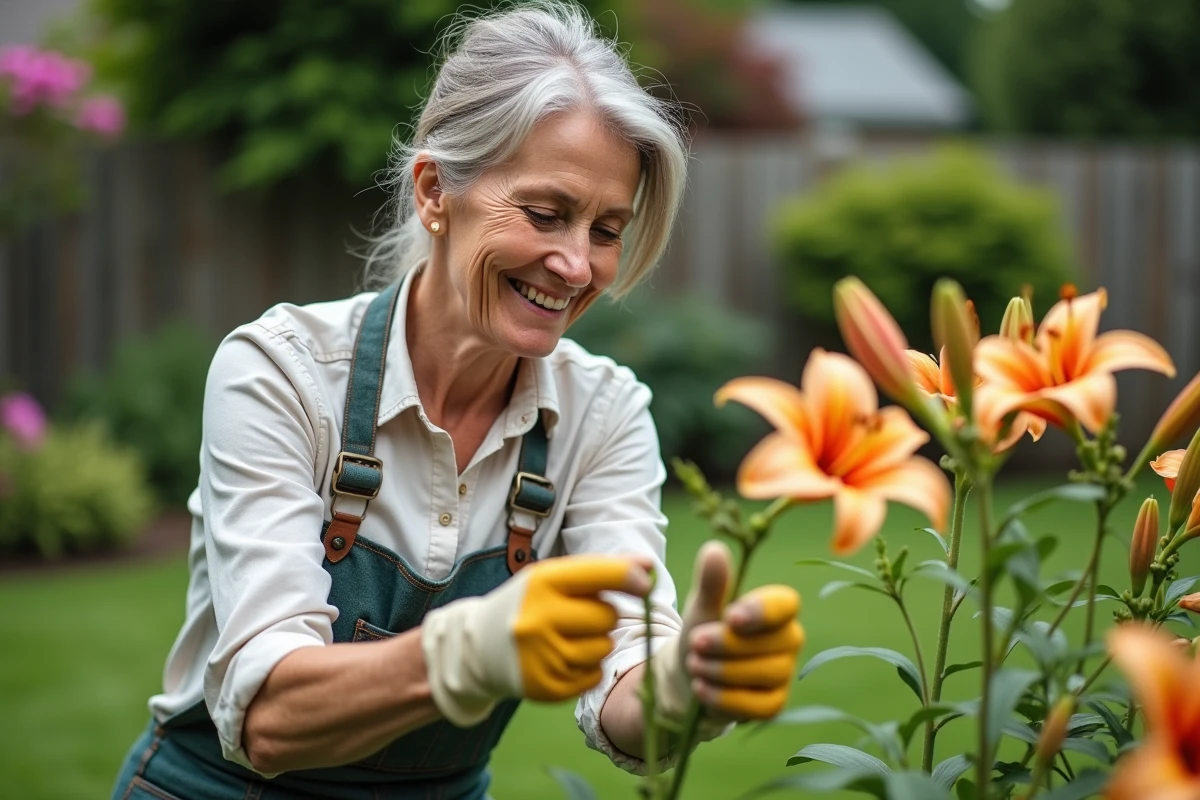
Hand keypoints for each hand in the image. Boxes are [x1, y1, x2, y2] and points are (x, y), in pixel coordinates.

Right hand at [421, 554, 651, 726]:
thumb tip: (650, 567)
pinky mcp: (544, 687)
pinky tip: (564, 658)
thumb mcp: (552, 578)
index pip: (598, 575)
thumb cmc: (527, 605)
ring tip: (569, 637)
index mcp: (541, 583)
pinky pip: (593, 677)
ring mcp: (540, 656)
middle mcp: (538, 619)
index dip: (629, 576)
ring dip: (597, 642)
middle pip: (608, 617)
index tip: (646, 579)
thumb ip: (600, 571)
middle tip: (579, 616)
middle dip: (603, 616)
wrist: (477, 647)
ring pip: (604, 649)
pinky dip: (588, 668)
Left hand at [653, 541, 803, 724]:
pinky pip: (761, 706)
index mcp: (775, 609)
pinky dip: (727, 699)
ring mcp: (784, 673)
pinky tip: (701, 690)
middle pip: (775, 643)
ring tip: (694, 664)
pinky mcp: (774, 703)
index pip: (786, 604)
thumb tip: (715, 550)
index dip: (762, 611)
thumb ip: (710, 582)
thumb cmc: (701, 630)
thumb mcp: (700, 606)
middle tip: (695, 642)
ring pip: (767, 674)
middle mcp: (788, 639)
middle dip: (730, 645)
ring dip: (724, 671)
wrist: (688, 673)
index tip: (730, 616)